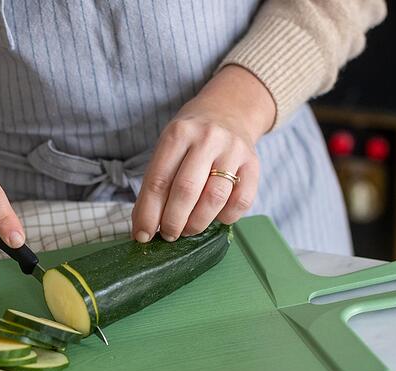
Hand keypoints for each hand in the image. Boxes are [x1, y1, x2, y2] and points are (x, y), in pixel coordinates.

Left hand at [131, 65, 275, 241]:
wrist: (230, 110)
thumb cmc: (192, 137)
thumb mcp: (168, 148)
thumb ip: (157, 182)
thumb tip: (143, 227)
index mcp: (178, 133)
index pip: (158, 180)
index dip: (148, 213)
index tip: (142, 235)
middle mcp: (207, 138)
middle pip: (186, 190)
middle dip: (173, 222)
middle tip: (168, 235)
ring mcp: (233, 150)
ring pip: (214, 198)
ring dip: (197, 223)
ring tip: (187, 230)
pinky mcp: (253, 164)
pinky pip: (241, 201)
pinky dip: (226, 217)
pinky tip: (215, 217)